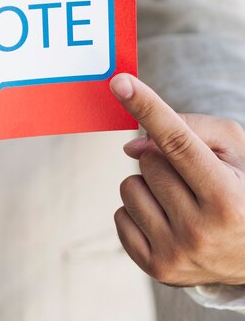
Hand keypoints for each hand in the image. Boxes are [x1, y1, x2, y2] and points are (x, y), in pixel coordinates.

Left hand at [110, 73, 244, 286]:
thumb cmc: (242, 189)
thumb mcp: (235, 151)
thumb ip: (189, 129)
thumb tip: (131, 147)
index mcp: (227, 197)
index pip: (177, 141)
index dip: (147, 107)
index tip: (119, 83)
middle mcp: (201, 229)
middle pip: (147, 160)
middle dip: (163, 160)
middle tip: (192, 180)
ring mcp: (176, 253)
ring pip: (128, 186)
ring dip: (148, 186)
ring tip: (181, 202)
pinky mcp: (156, 268)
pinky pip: (119, 216)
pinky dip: (138, 212)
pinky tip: (167, 222)